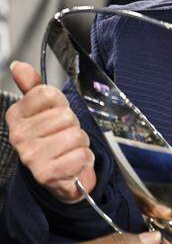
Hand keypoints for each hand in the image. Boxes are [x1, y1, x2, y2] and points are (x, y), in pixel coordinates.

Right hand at [7, 60, 95, 202]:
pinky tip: (72, 163)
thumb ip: (33, 87)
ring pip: (75, 135)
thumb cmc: (54, 139)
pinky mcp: (46, 174)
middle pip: (65, 115)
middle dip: (73, 126)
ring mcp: (31, 156)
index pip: (47, 94)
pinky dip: (83, 159)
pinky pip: (80, 155)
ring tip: (68, 149)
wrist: (60, 176)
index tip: (55, 114)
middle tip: (64, 136)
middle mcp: (18, 136)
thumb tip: (19, 66)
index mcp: (16, 116)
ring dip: (80, 143)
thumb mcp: (44, 110)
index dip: (60, 103)